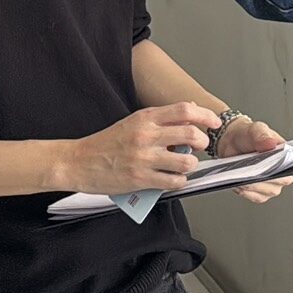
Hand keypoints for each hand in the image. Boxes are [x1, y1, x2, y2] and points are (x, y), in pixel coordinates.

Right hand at [59, 102, 220, 194]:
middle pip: (191, 134)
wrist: (79, 162)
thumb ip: (160, 118)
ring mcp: (144, 158)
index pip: (185, 110)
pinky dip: (179, 181)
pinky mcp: (141, 179)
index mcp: (145, 118)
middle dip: (203, 141)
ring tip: (184, 165)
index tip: (214, 122)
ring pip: (186, 161)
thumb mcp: (133, 121)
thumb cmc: (106, 143)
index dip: (205, 115)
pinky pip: (173, 181)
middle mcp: (146, 135)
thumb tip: (189, 112)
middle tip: (201, 146)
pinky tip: (173, 178)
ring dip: (191, 164)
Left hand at [217, 117, 292, 203]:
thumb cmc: (248, 135)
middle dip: (263, 178)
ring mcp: (272, 184)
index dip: (279, 168)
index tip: (267, 167)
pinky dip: (246, 191)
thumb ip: (262, 135)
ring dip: (252, 185)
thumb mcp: (255, 129)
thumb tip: (270, 143)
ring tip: (241, 176)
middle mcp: (282, 172)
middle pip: (278, 182)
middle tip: (250, 171)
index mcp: (287, 155)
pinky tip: (238, 183)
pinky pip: (256, 197)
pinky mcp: (259, 193)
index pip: (289, 166)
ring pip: (266, 192)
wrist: (232, 143)